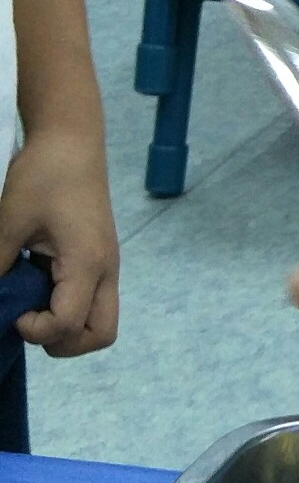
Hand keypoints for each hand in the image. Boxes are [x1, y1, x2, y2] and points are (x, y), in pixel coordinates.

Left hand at [0, 126, 118, 356]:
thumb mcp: (9, 220)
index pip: (68, 325)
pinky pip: (91, 300)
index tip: (11, 310)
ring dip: (66, 326)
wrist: (72, 140)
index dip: (35, 331)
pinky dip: (66, 307)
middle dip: (61, 342)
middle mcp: (105, 270)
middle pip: (100, 335)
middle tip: (28, 318)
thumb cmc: (43, 175)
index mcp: (87, 263)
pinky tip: (38, 282)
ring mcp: (106, 265)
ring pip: (100, 321)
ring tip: (32, 301)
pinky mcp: (99, 258)